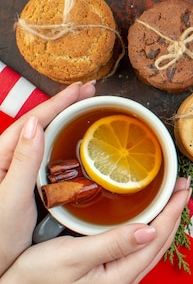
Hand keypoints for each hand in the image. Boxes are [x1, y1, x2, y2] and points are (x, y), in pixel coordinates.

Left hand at [0, 81, 95, 274]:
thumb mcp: (10, 198)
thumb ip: (23, 162)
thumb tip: (37, 125)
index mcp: (2, 159)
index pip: (34, 122)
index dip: (58, 103)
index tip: (80, 89)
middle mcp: (10, 162)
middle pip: (40, 125)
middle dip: (65, 105)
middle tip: (89, 91)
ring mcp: (21, 173)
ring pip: (45, 139)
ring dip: (66, 121)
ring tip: (86, 108)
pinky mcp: (30, 186)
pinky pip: (49, 158)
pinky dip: (65, 144)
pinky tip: (78, 143)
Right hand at [1, 177, 190, 283]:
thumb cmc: (34, 281)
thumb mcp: (71, 257)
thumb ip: (112, 244)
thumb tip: (149, 230)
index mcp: (121, 273)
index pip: (159, 235)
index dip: (173, 209)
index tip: (183, 188)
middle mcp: (124, 277)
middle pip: (161, 240)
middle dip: (174, 211)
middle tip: (182, 187)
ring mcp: (117, 277)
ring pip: (151, 245)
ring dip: (164, 219)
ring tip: (170, 199)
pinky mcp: (108, 274)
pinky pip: (138, 248)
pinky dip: (148, 229)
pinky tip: (145, 221)